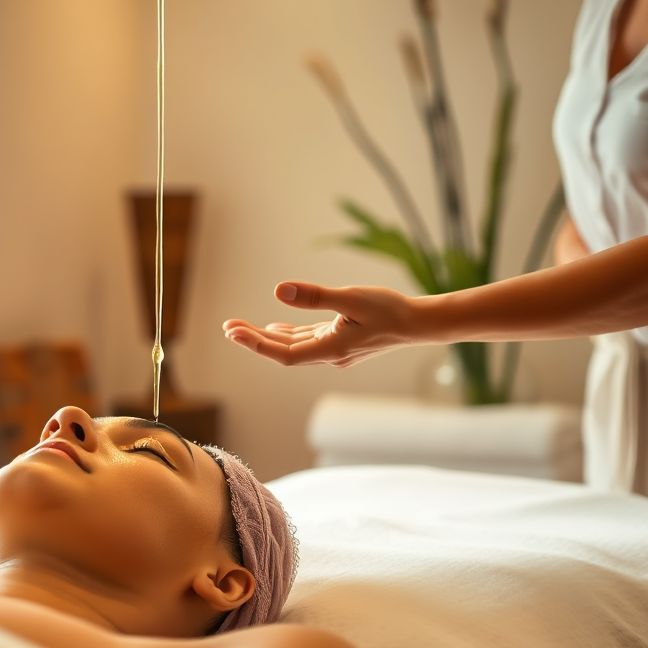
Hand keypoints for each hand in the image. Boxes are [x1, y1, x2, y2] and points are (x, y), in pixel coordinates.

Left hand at [223, 282, 417, 367]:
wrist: (419, 324)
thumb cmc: (390, 309)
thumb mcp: (350, 297)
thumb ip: (315, 296)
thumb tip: (279, 292)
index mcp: (331, 349)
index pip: (284, 353)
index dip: (256, 344)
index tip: (234, 333)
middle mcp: (329, 355)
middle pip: (283, 351)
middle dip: (255, 340)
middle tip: (228, 328)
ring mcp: (334, 350)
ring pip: (293, 345)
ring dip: (268, 337)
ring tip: (241, 329)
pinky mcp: (340, 342)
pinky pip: (307, 340)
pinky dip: (288, 334)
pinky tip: (275, 327)